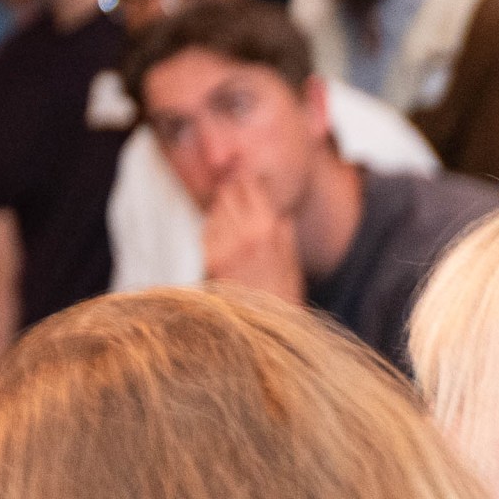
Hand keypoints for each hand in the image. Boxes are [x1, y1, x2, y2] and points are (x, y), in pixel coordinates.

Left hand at [198, 173, 306, 304]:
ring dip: (221, 206)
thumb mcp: (291, 254)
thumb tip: (276, 205)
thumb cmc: (283, 289)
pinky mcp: (209, 258)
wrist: (265, 321)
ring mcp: (224, 245)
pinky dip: (213, 225)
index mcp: (269, 227)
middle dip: (231, 190)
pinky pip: (207, 230)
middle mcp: (245, 233)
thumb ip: (282, 226)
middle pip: (229, 195)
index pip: (251, 188)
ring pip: (215, 210)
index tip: (246, 177)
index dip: (247, 180)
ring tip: (228, 207)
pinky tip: (220, 228)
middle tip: (233, 187)